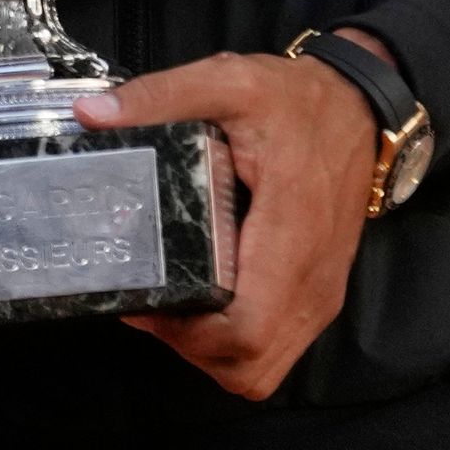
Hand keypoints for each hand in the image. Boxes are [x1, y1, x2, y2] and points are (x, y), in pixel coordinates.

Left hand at [76, 40, 383, 401]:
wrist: (357, 107)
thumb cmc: (298, 102)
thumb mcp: (230, 82)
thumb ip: (161, 96)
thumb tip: (93, 116)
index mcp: (292, 231)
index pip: (247, 327)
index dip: (192, 335)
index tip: (150, 302)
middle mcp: (313, 278)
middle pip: (251, 364)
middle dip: (193, 349)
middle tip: (153, 306)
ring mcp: (320, 293)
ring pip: (263, 367)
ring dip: (214, 353)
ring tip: (175, 308)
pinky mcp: (319, 295)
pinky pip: (276, 347)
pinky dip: (237, 344)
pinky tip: (206, 302)